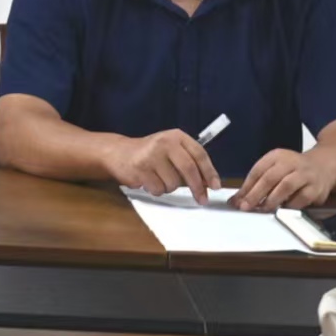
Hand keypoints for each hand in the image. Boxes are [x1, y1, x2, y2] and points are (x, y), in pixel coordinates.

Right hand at [105, 130, 219, 198]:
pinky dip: (157, 190)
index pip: (199, 154)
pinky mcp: (140, 169)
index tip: (216, 186)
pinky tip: (149, 180)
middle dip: (198, 187)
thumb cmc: (151, 153)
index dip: (209, 172)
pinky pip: (158, 189)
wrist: (119, 152)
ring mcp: (152, 155)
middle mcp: (165, 142)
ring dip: (170, 187)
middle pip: (189, 168)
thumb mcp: (172, 149)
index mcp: (176, 136)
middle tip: (202, 199)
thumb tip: (208, 183)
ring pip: (173, 183)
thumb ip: (189, 161)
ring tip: (160, 178)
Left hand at [232, 148, 335, 211]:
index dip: (246, 187)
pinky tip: (283, 211)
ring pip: (286, 186)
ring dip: (272, 200)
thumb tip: (235, 201)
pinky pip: (301, 199)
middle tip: (246, 207)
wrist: (324, 165)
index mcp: (277, 156)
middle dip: (256, 194)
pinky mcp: (316, 188)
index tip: (236, 201)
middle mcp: (291, 162)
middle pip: (270, 177)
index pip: (258, 170)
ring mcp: (304, 174)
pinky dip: (290, 206)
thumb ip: (256, 184)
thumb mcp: (275, 169)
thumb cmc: (292, 170)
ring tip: (263, 209)